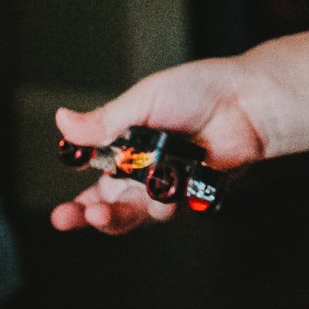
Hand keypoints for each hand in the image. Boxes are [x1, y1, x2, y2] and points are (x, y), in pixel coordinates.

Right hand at [49, 58, 270, 234]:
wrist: (246, 100)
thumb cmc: (200, 90)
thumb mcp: (143, 100)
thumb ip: (104, 121)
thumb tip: (63, 122)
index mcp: (126, 145)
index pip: (95, 180)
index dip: (78, 203)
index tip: (61, 214)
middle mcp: (144, 171)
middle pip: (112, 206)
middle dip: (93, 216)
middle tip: (79, 218)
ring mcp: (168, 186)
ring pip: (138, 214)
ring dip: (122, 214)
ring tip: (115, 206)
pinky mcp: (191, 196)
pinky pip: (171, 211)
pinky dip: (162, 204)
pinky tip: (163, 191)